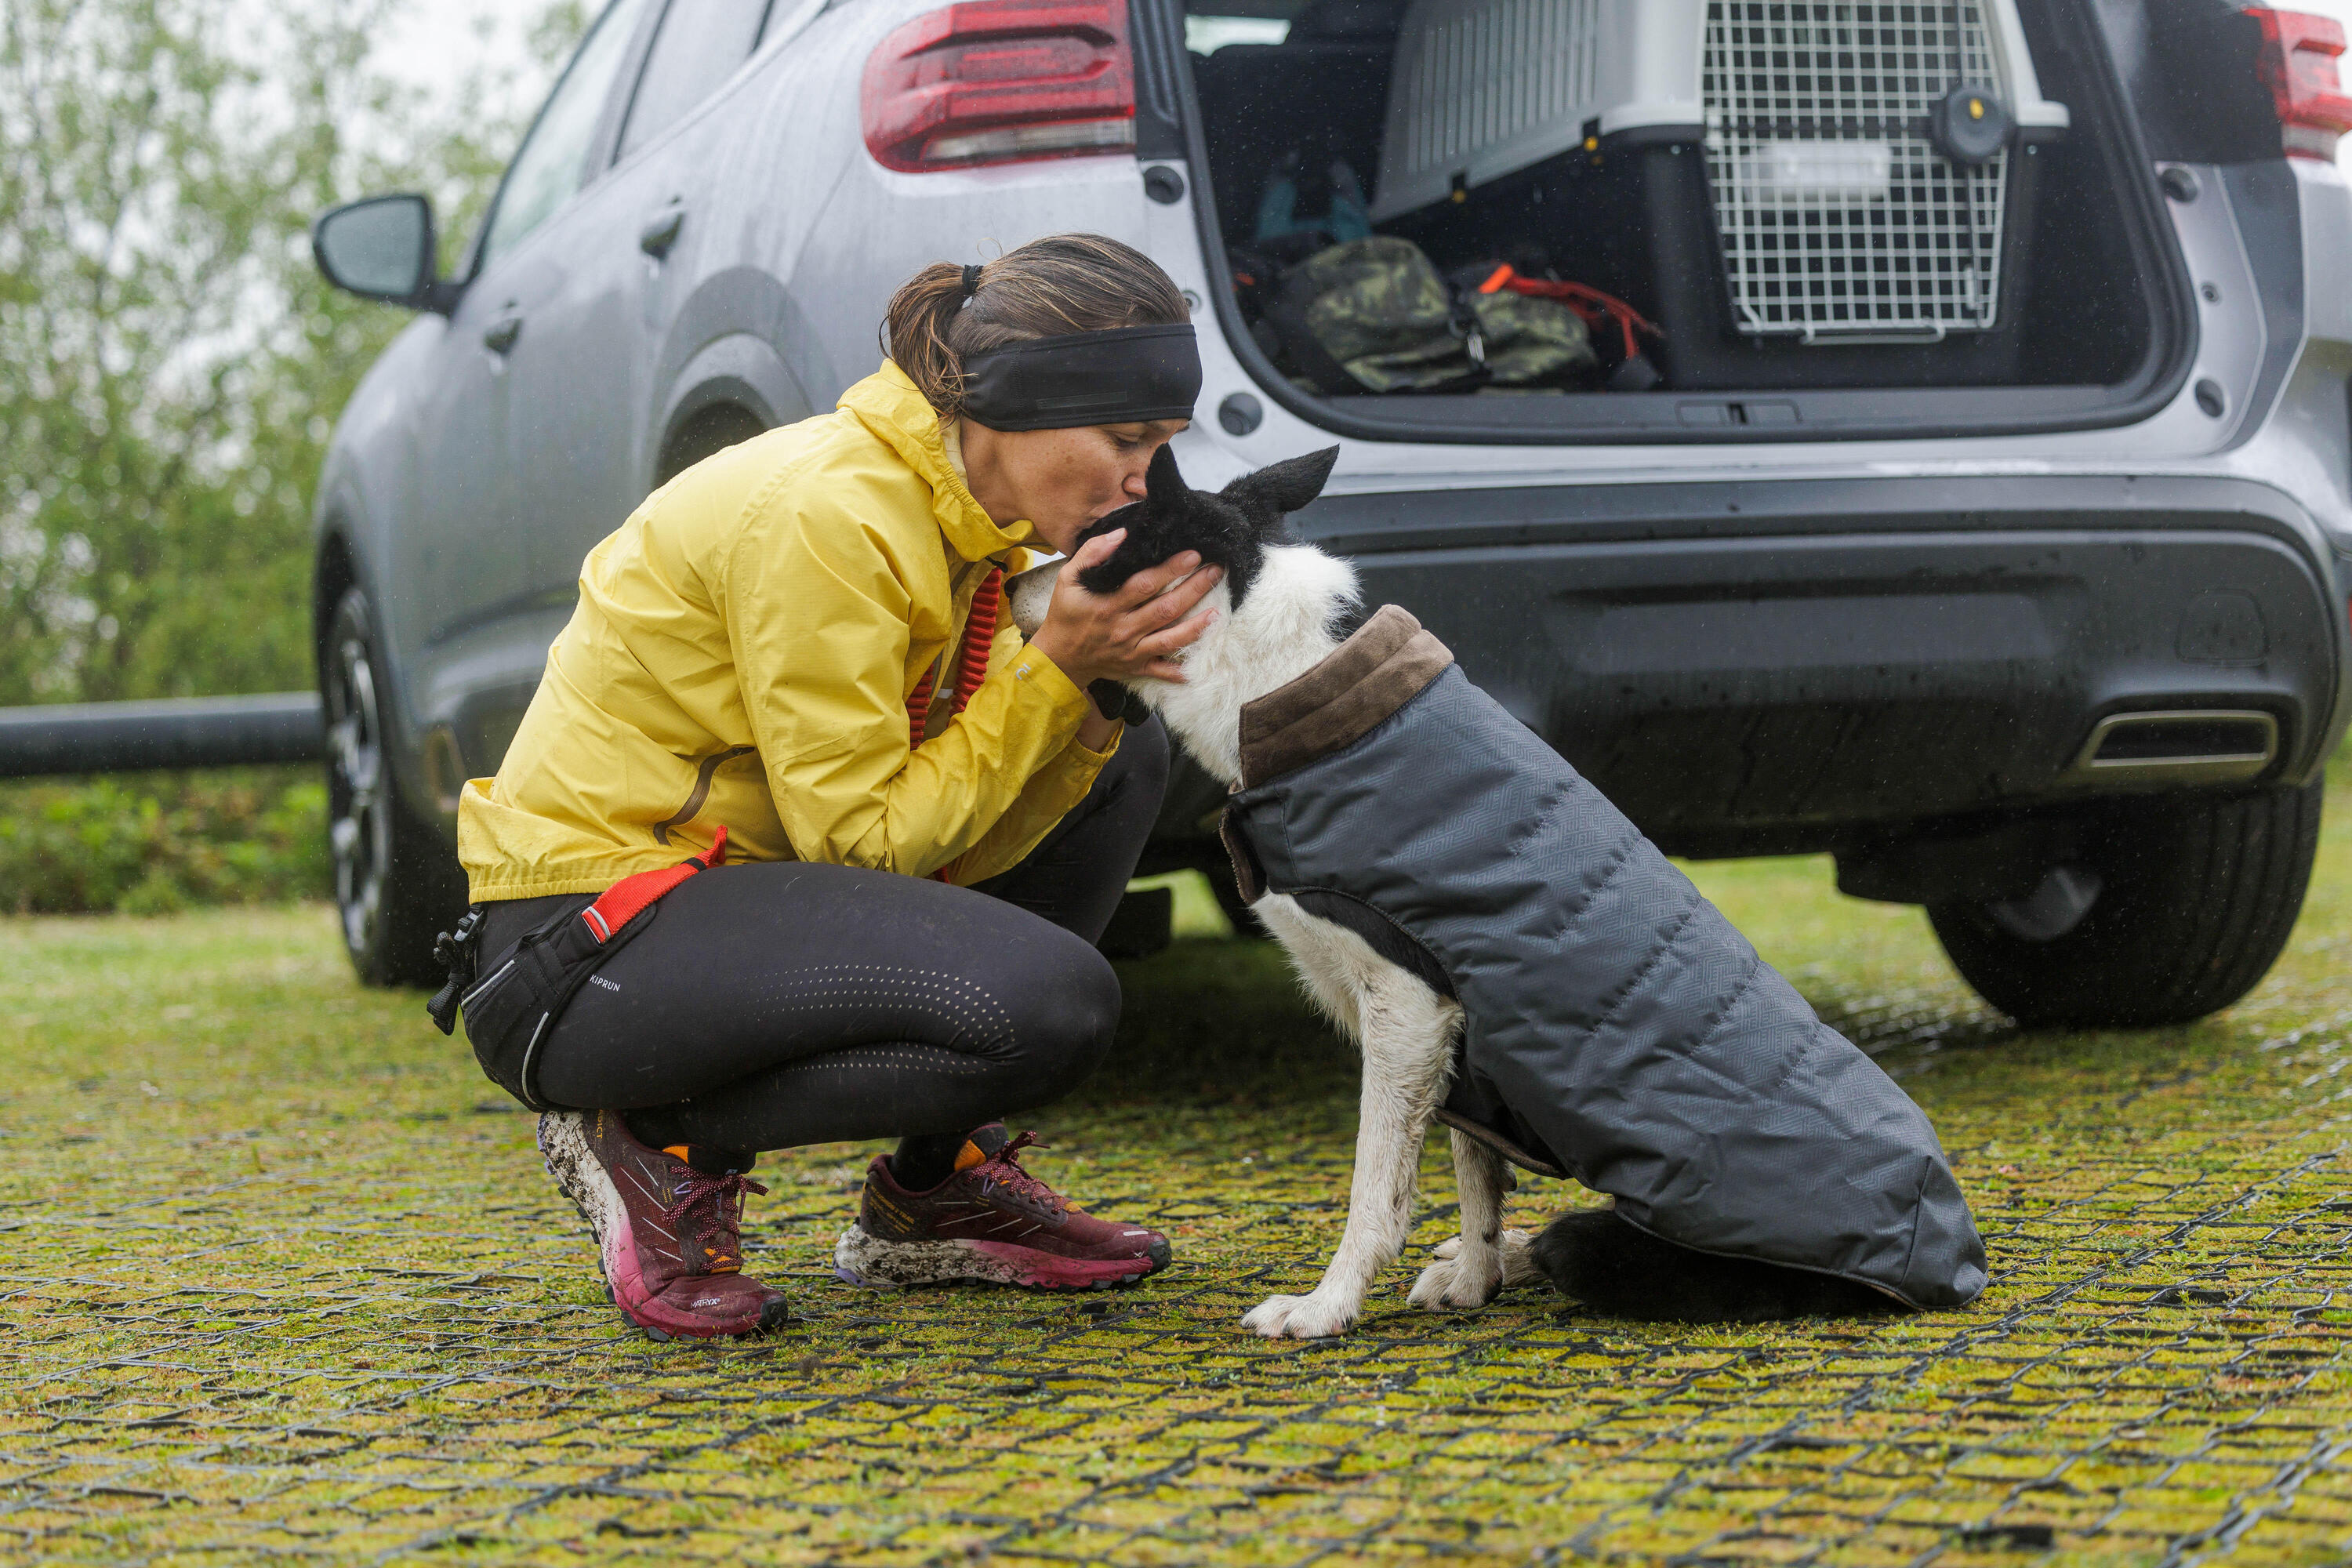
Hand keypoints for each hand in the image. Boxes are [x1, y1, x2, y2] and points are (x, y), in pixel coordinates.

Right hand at [1024, 529, 1222, 691]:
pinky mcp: (1135, 667)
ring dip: (1196, 627)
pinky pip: (1161, 670)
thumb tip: (1121, 534)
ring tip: (1217, 612)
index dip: (1170, 570)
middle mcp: (1123, 628)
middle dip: (1194, 590)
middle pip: (1165, 609)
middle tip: (1216, 572)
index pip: (1145, 585)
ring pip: (1169, 639)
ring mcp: (1131, 650)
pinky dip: (1180, 671)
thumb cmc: (1066, 614)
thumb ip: (1091, 554)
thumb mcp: (1067, 579)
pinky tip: (1199, 664)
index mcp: (1107, 605)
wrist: (1058, 657)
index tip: (1193, 554)